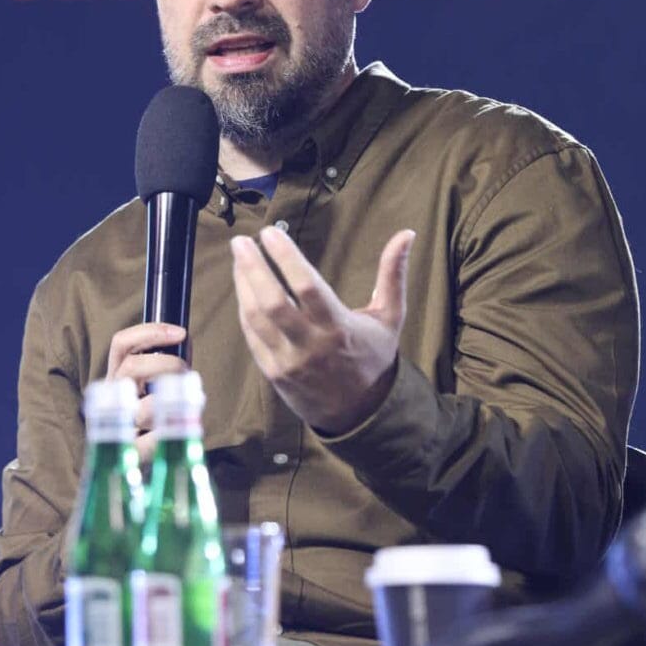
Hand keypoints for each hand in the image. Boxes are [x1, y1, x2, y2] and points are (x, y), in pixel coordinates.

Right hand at [105, 322, 187, 461]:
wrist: (130, 453)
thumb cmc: (151, 409)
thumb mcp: (151, 379)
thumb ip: (164, 361)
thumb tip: (184, 341)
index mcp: (117, 375)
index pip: (121, 343)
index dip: (150, 332)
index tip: (181, 333)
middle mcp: (114, 397)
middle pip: (132, 367)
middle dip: (167, 363)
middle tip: (186, 370)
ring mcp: (121, 423)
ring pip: (144, 407)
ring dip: (173, 399)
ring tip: (191, 398)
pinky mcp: (132, 450)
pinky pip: (149, 442)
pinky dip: (170, 431)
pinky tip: (187, 424)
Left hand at [230, 226, 415, 434]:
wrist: (359, 413)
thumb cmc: (374, 357)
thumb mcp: (390, 317)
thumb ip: (393, 274)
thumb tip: (406, 233)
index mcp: (340, 328)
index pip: (307, 286)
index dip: (286, 257)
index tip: (270, 233)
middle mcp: (311, 345)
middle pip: (273, 301)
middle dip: (253, 268)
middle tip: (242, 240)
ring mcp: (288, 361)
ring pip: (256, 318)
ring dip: (243, 284)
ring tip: (239, 257)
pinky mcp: (273, 373)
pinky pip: (252, 336)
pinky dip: (244, 309)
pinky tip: (243, 287)